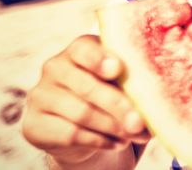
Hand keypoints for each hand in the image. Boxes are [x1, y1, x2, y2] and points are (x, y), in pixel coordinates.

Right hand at [22, 35, 148, 165]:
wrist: (82, 131)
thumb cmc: (110, 100)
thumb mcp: (123, 88)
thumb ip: (134, 87)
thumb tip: (158, 100)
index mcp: (78, 50)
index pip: (84, 49)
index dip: (100, 59)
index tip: (117, 69)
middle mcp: (54, 68)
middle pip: (87, 86)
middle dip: (119, 106)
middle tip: (140, 123)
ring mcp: (40, 95)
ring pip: (81, 113)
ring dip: (113, 127)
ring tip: (134, 134)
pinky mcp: (33, 124)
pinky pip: (70, 134)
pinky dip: (99, 140)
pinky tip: (117, 143)